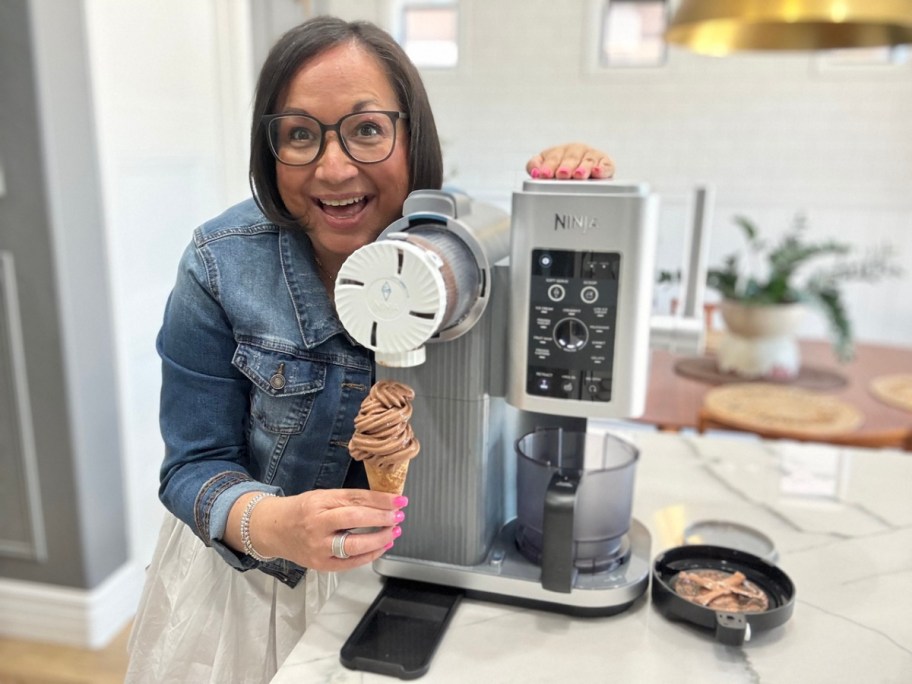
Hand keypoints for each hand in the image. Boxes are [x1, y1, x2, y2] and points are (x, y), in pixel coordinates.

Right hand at [232, 489, 407, 571]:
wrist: (273, 530)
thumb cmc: (301, 510)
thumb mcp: (322, 496)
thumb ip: (348, 499)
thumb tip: (382, 500)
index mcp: (319, 502)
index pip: (355, 498)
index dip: (381, 499)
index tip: (399, 500)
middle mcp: (317, 524)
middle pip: (355, 519)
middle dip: (382, 517)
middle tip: (398, 515)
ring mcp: (318, 547)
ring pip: (354, 545)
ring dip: (380, 539)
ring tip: (394, 531)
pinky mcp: (321, 564)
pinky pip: (350, 563)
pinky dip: (370, 555)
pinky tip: (382, 546)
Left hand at [526, 143, 614, 179]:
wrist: (586, 174)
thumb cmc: (561, 171)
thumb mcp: (545, 168)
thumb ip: (535, 167)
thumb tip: (534, 171)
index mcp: (559, 152)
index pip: (553, 157)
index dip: (548, 166)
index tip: (544, 174)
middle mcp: (576, 151)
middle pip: (571, 158)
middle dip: (566, 166)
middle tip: (562, 174)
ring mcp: (591, 157)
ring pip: (588, 161)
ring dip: (583, 168)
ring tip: (578, 175)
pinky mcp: (606, 164)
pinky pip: (606, 165)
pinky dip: (602, 169)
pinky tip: (597, 172)